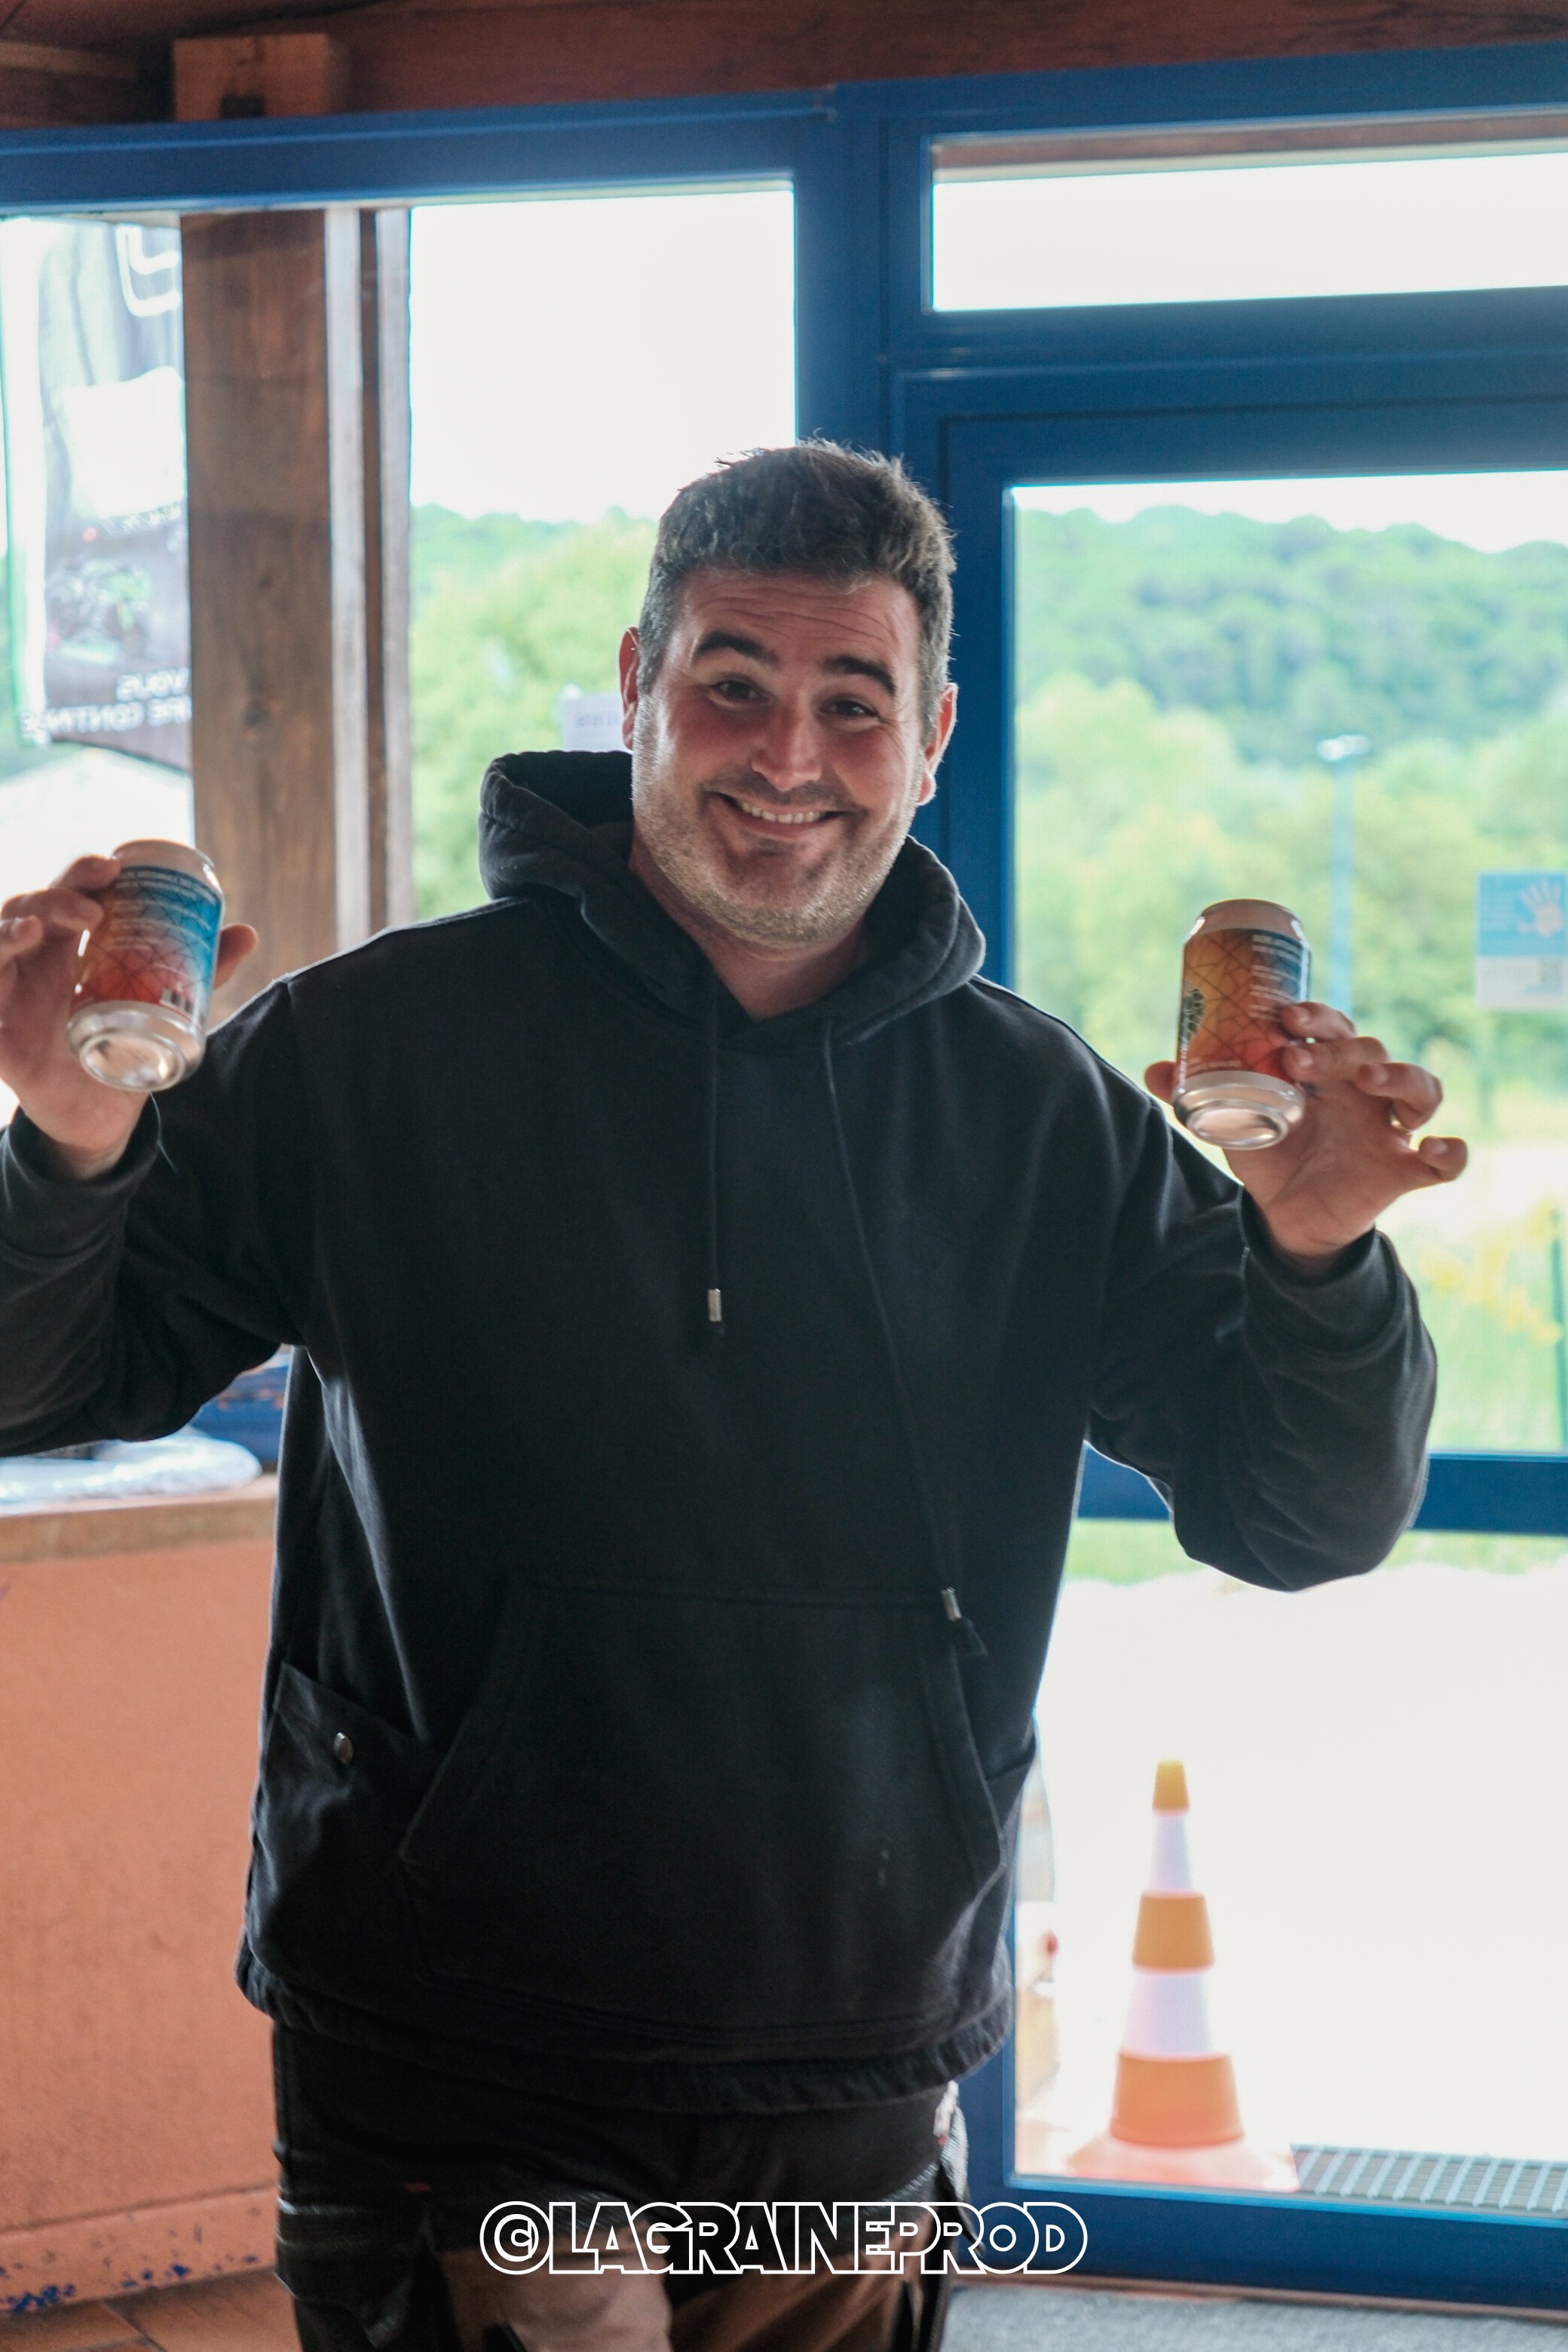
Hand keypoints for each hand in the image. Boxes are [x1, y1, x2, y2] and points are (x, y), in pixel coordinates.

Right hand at [0, 854, 257, 1180]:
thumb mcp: (164, 1010)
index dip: (80, 875)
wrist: (100, 1118)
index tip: (112, 867)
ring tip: (35, 929)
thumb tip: (247, 933)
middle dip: (54, 898)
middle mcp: (33, 965)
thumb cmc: (123, 1052)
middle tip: (92, 908)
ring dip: (8, 932)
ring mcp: (10, 997)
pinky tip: (0, 976)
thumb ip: (201, 973)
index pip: (65, 897)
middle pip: (28, 911)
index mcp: (68, 950)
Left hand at [1144, 1000, 1467, 1263]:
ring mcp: (1389, 1128)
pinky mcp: (1404, 1170)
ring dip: (1400, 1075)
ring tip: (1368, 1078)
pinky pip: (1447, 1161)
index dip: (1316, 1016)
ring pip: (1420, 1087)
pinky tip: (1438, 1148)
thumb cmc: (1269, 1152)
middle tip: (1299, 1058)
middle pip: (1372, 1049)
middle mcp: (1364, 1090)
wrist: (1286, 1216)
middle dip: (1339, 1047)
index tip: (1284, 1015)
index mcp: (1326, 1069)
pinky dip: (1454, 1152)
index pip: (1333, 1027)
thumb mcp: (1231, 1123)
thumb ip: (1194, 1095)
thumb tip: (1152, 1068)